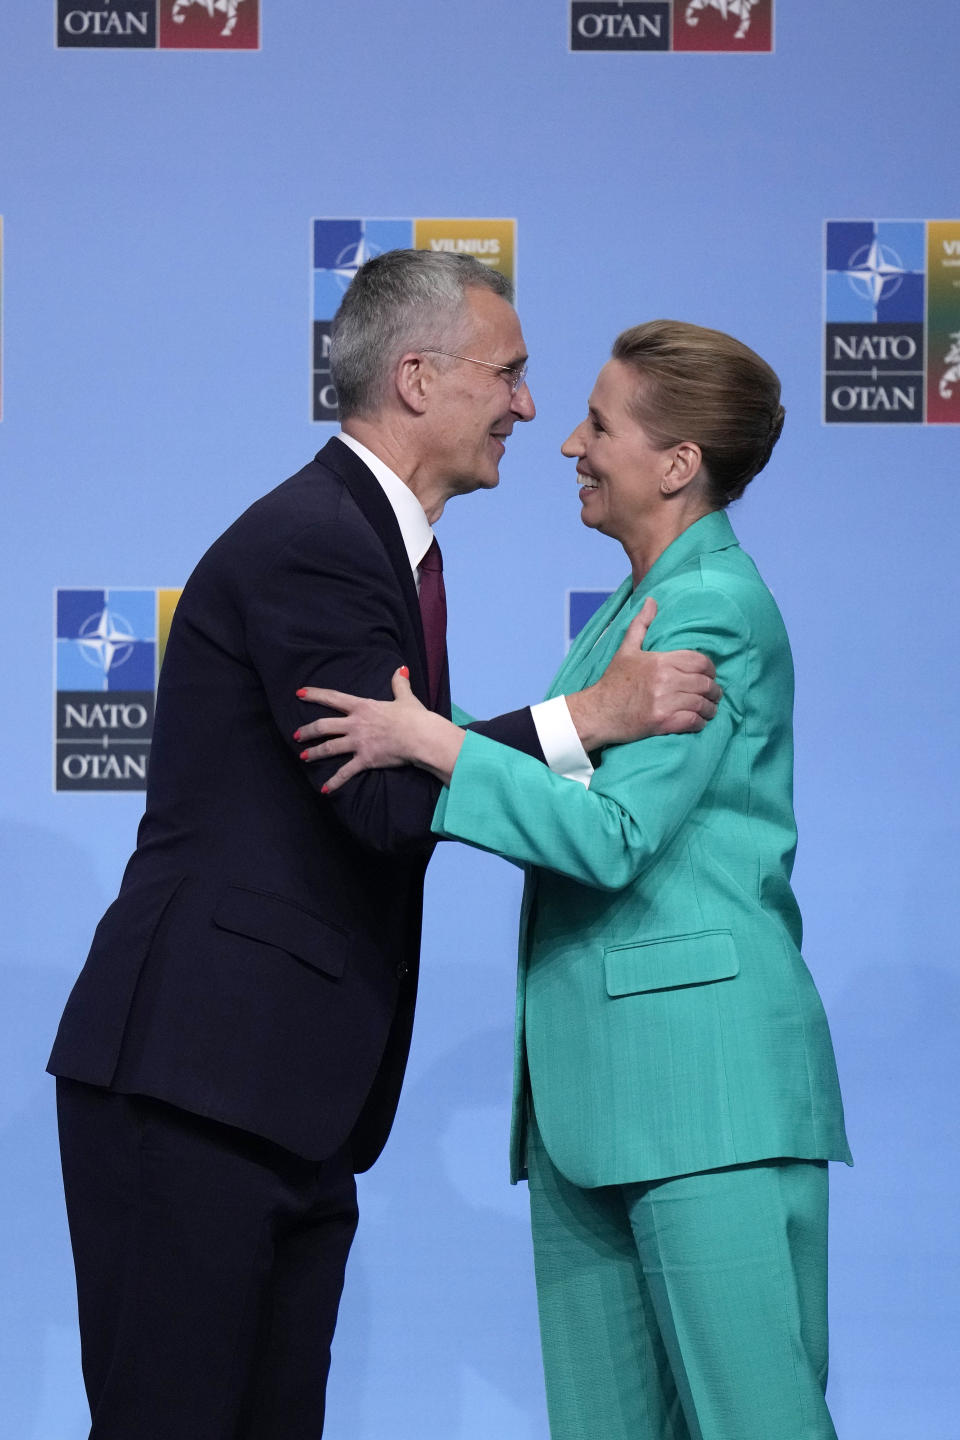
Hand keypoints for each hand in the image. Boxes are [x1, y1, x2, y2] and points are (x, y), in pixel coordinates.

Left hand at [295, 668, 463, 792]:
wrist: (420, 736)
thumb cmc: (414, 716)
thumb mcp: (405, 697)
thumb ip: (399, 684)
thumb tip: (400, 670)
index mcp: (362, 706)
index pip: (333, 698)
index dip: (314, 695)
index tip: (299, 693)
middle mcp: (355, 724)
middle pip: (323, 726)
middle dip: (307, 731)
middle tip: (297, 735)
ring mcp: (358, 743)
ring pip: (329, 748)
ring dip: (314, 753)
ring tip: (304, 757)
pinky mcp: (365, 760)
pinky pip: (345, 772)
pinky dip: (334, 782)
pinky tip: (324, 789)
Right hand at [564, 597, 721, 749]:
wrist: (598, 712)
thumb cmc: (613, 681)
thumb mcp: (626, 649)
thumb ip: (642, 624)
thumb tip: (652, 601)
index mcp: (660, 661)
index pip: (699, 661)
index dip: (710, 669)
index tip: (710, 675)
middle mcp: (665, 680)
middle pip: (704, 684)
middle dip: (714, 691)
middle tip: (714, 695)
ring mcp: (664, 702)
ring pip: (701, 704)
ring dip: (710, 708)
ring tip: (710, 710)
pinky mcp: (663, 723)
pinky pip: (693, 721)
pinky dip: (700, 722)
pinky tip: (699, 721)